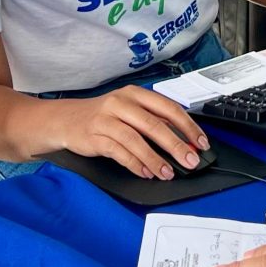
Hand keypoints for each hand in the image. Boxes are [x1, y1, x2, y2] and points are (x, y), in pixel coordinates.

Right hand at [62, 86, 206, 179]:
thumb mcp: (128, 110)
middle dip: (176, 145)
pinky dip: (135, 164)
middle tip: (190, 160)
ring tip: (167, 172)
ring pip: (137, 141)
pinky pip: (119, 153)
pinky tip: (145, 172)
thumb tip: (183, 140)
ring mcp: (106, 119)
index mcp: (135, 94)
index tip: (200, 142)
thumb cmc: (103, 116)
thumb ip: (152, 121)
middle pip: (154, 125)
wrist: (65, 120)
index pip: (168, 108)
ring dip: (155, 159)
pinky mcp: (95, 137)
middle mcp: (121, 103)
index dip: (187, 126)